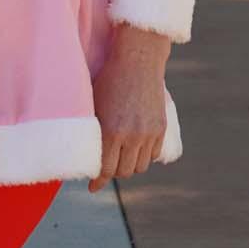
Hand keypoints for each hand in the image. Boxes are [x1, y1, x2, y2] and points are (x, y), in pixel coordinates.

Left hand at [89, 26, 171, 191]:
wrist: (138, 60)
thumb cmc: (108, 80)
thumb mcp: (94, 106)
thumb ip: (92, 133)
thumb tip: (87, 157)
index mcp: (111, 131)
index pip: (105, 170)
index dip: (97, 180)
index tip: (92, 186)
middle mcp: (132, 135)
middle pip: (123, 172)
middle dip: (113, 173)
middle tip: (106, 167)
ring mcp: (149, 132)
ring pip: (139, 167)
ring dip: (129, 166)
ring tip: (120, 157)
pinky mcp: (161, 127)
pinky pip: (153, 155)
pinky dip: (144, 156)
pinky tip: (135, 149)